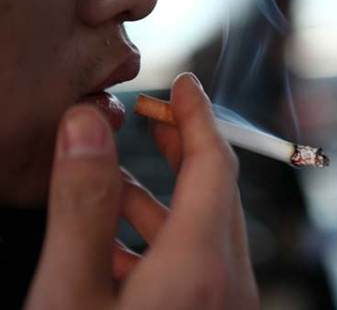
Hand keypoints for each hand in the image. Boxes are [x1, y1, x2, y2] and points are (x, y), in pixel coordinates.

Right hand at [25, 73, 259, 308]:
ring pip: (207, 230)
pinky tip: (118, 247)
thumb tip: (86, 128)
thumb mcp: (70, 295)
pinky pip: (201, 265)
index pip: (214, 165)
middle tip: (157, 117)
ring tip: (117, 182)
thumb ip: (81, 209)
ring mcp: (228, 306)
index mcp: (200, 268)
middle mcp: (229, 286)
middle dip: (185, 147)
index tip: (184, 86)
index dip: (197, 116)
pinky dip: (165, 242)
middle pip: (217, 192)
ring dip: (166, 199)